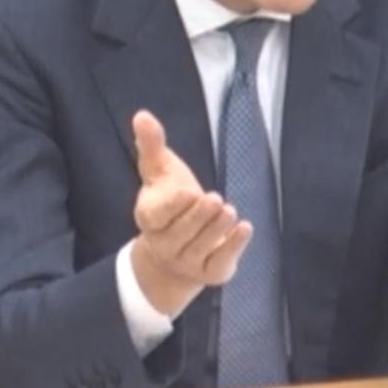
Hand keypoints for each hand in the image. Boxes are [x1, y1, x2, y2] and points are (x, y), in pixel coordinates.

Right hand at [129, 110, 251, 316]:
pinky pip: (220, 262)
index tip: (188, 192)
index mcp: (150, 218)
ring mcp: (187, 262)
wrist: (172, 252)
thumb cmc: (168, 200)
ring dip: (217, 229)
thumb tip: (141, 115)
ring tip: (228, 211)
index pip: (157, 215)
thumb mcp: (159, 171)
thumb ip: (152, 145)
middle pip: (183, 231)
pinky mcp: (209, 273)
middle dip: (200, 216)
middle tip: (215, 199)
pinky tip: (245, 228)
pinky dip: (233, 246)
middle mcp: (165, 244)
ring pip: (203, 246)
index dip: (173, 206)